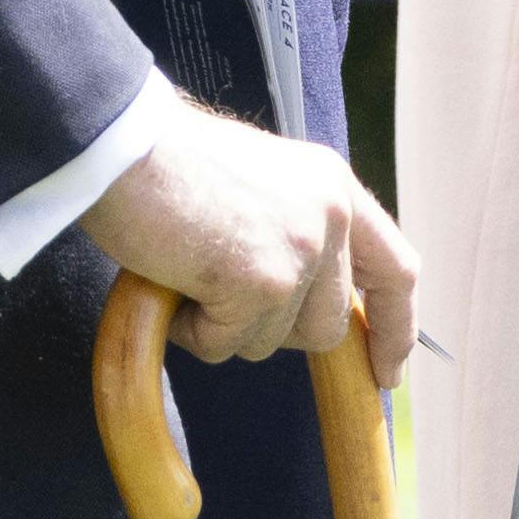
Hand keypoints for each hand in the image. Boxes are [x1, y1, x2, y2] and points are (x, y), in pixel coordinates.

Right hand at [85, 109, 417, 386]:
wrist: (122, 146)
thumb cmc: (169, 161)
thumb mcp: (262, 184)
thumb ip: (295, 231)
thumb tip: (301, 300)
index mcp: (335, 187)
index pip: (395, 271)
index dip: (397, 329)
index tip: (386, 372)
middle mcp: (331, 218)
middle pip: (327, 325)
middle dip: (272, 328)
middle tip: (220, 298)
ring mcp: (301, 252)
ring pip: (272, 341)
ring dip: (222, 324)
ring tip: (186, 271)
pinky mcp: (262, 284)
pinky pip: (224, 344)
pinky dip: (189, 328)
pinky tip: (169, 281)